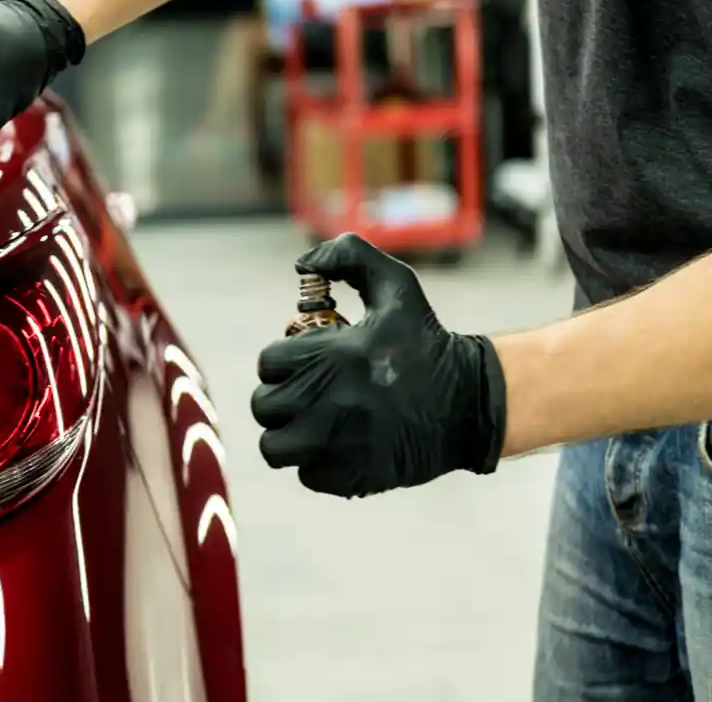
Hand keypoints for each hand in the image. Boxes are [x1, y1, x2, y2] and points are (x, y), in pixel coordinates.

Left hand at [250, 234, 506, 497]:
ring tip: (312, 421)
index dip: (285, 359)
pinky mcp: (351, 478)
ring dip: (288, 433)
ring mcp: (338, 445)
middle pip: (264, 405)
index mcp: (332, 356)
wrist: (470, 404)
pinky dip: (316, 463)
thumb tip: (303, 264)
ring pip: (275, 447)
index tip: (309, 361)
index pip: (268, 362)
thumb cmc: (426, 343)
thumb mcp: (397, 286)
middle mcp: (328, 402)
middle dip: (282, 395)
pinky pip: (305, 475)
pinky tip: (341, 443)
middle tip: (307, 391)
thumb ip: (349, 256)